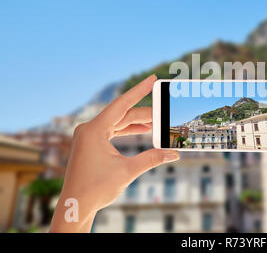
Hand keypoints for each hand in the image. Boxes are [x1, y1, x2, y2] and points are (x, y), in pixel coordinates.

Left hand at [50, 74, 178, 231]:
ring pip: (118, 122)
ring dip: (137, 122)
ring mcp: (88, 136)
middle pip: (122, 114)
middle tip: (164, 111)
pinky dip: (127, 130)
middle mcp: (89, 129)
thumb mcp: (127, 171)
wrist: (76, 205)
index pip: (122, 104)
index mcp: (94, 130)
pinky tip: (142, 130)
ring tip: (157, 122)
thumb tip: (173, 153)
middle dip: (145, 113)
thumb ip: (151, 158)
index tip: (152, 78)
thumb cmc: (95, 189)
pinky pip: (112, 130)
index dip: (139, 90)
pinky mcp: (91, 143)